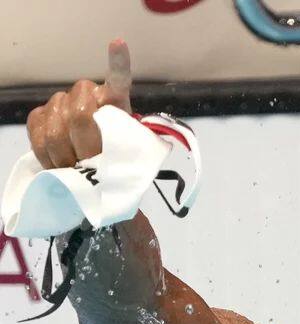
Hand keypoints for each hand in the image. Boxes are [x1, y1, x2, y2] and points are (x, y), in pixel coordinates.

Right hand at [27, 39, 131, 168]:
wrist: (88, 158)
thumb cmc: (112, 152)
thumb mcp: (126, 152)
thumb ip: (120, 148)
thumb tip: (106, 157)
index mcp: (114, 99)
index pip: (118, 78)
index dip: (118, 62)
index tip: (118, 44)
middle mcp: (86, 92)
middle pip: (80, 116)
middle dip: (85, 146)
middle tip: (90, 163)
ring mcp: (60, 101)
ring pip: (56, 130)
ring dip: (66, 156)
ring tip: (77, 166)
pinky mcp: (39, 114)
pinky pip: (37, 134)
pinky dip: (48, 155)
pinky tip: (59, 162)